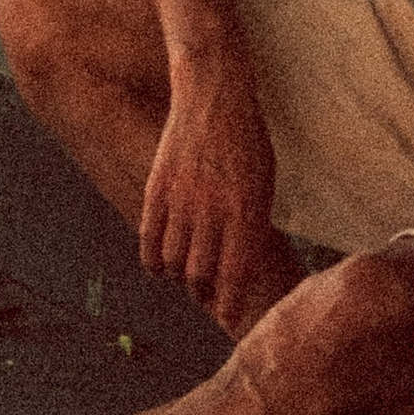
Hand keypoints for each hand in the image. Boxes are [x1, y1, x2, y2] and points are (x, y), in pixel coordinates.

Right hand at [140, 65, 280, 333]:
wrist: (214, 96)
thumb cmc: (247, 141)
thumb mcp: (264, 184)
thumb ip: (252, 226)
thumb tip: (239, 268)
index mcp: (247, 211)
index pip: (236, 274)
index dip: (231, 304)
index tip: (228, 318)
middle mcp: (213, 210)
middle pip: (201, 275)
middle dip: (204, 293)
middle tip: (206, 293)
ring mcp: (182, 200)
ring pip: (174, 262)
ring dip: (180, 276)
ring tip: (186, 274)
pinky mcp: (157, 188)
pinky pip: (149, 239)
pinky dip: (153, 261)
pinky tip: (159, 265)